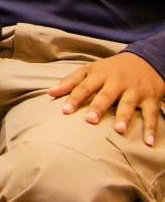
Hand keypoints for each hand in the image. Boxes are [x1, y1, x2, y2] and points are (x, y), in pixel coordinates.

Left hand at [50, 52, 164, 145]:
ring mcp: (135, 90)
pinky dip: (151, 128)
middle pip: (106, 95)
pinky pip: (151, 114)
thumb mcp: (90, 70)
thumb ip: (70, 81)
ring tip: (119, 130)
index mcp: (100, 75)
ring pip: (128, 104)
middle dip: (98, 107)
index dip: (74, 98)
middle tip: (90, 120)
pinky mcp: (151, 98)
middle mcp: (117, 82)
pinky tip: (148, 141)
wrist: (146, 60)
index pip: (84, 87)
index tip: (65, 110)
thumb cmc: (111, 69)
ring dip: (124, 117)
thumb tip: (50, 92)